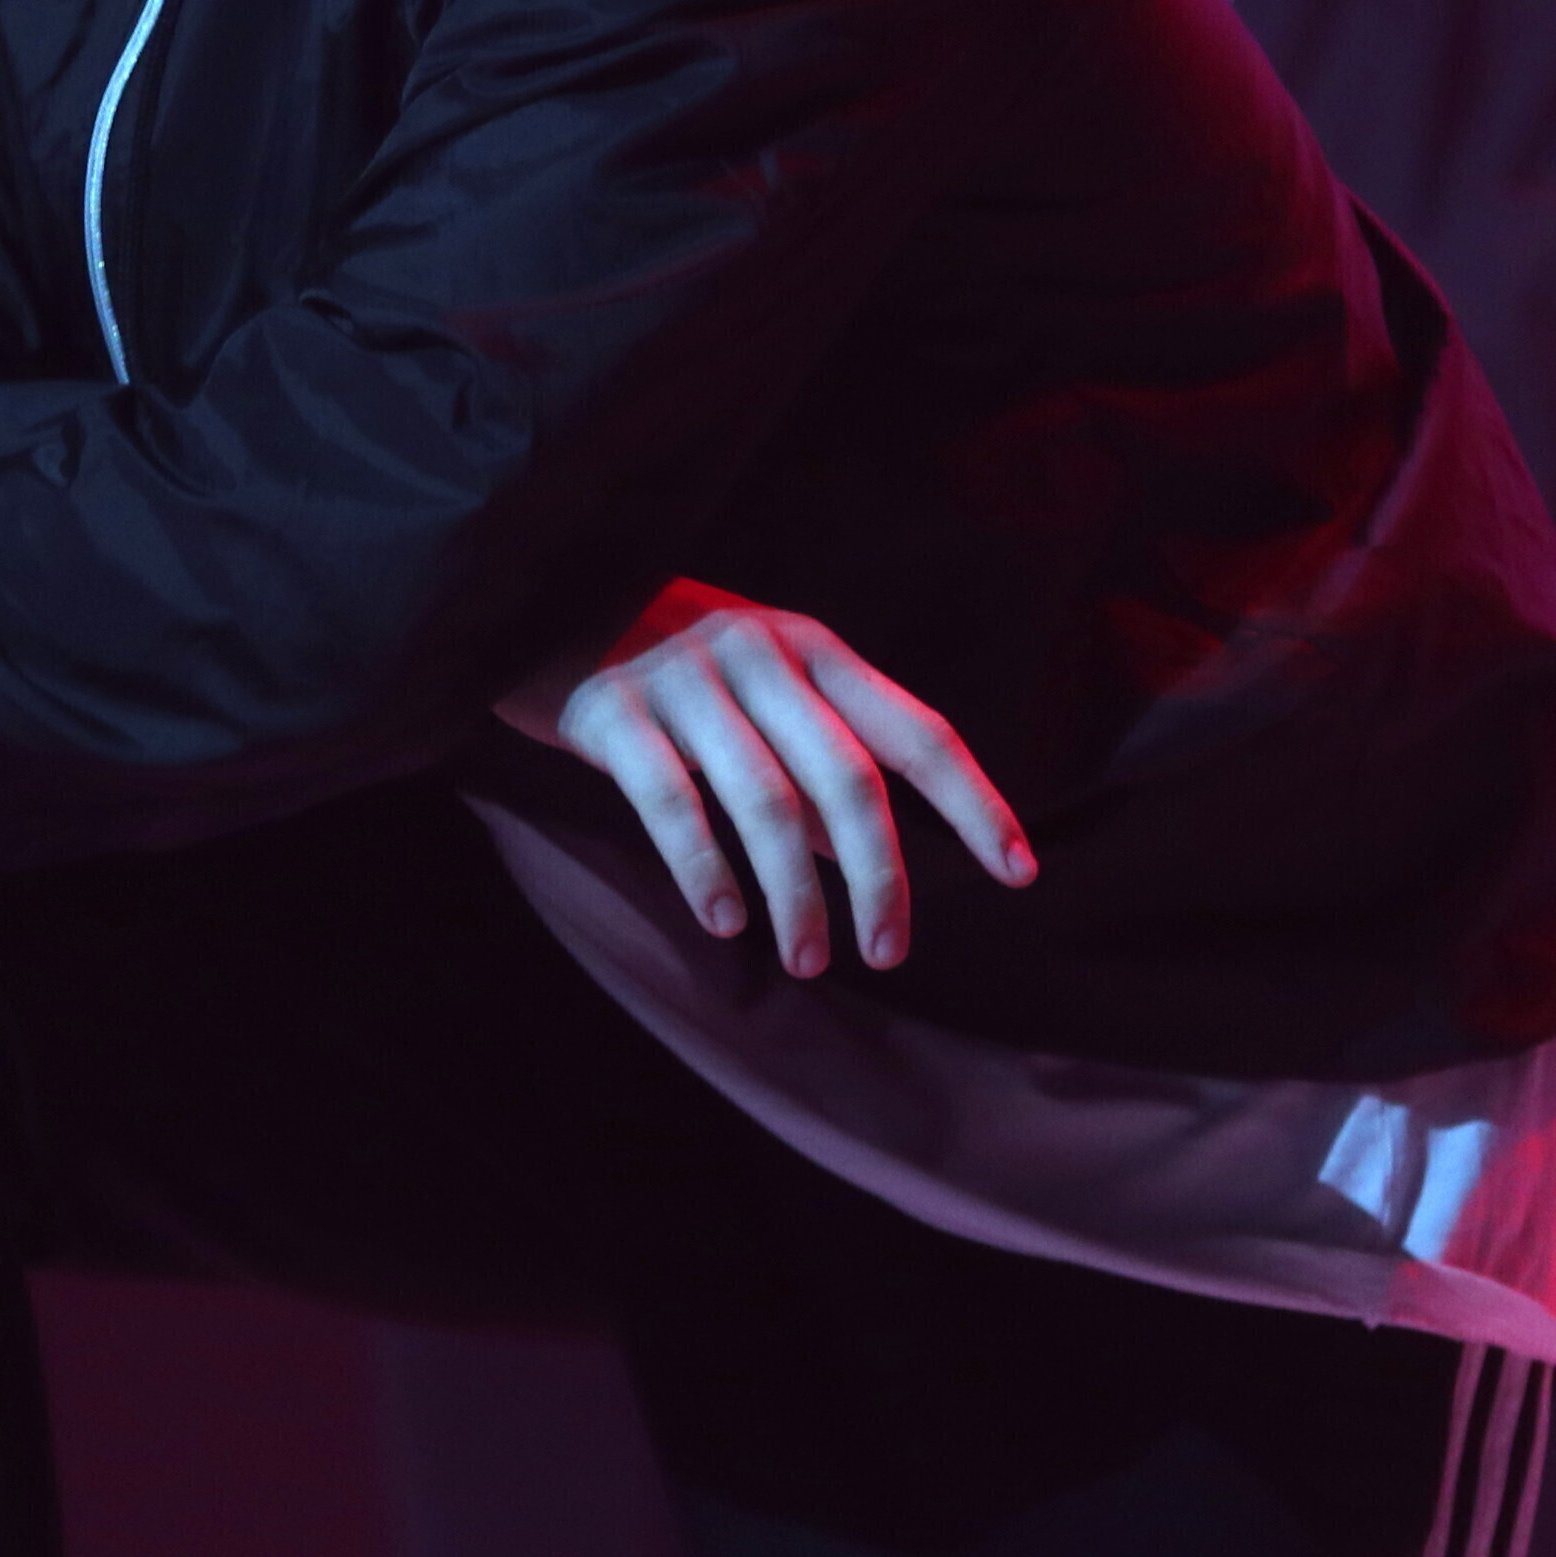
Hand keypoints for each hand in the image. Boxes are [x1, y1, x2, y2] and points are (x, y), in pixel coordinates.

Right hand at [500, 581, 1035, 977]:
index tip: (1018, 873)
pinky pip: (673, 803)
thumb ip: (815, 760)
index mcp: (814, 649)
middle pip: (850, 778)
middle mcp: (762, 655)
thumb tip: (863, 860)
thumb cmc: (668, 662)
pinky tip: (724, 922)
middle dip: (881, 877)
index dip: (974, 804)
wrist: (537, 595)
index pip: (917, 732)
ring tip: (809, 961)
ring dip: (796, 895)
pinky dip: (705, 869)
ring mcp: (687, 678)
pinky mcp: (614, 710)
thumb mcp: (760, 691)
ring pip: (767, 801)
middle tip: (888, 953)